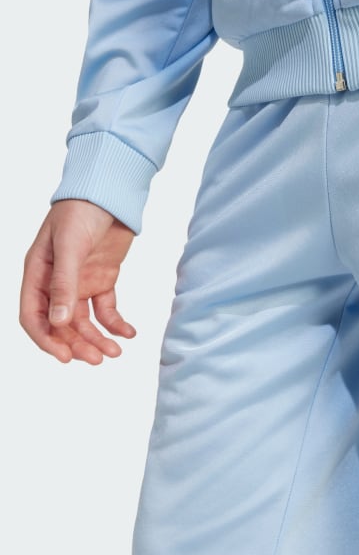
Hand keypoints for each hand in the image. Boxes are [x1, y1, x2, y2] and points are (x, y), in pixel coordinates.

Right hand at [20, 199, 136, 363]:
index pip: (34, 317)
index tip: (65, 357)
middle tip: (98, 359)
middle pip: (62, 325)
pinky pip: (107, 308)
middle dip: (78, 344)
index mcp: (37, 275)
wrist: (109, 195)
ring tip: (116, 352)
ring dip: (98, 338)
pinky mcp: (102, 279)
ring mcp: (80, 282)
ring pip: (85, 321)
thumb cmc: (80, 213)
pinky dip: (116, 323)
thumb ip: (64, 284)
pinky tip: (129, 333)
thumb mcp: (69, 247)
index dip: (47, 340)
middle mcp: (56, 283)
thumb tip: (57, 322)